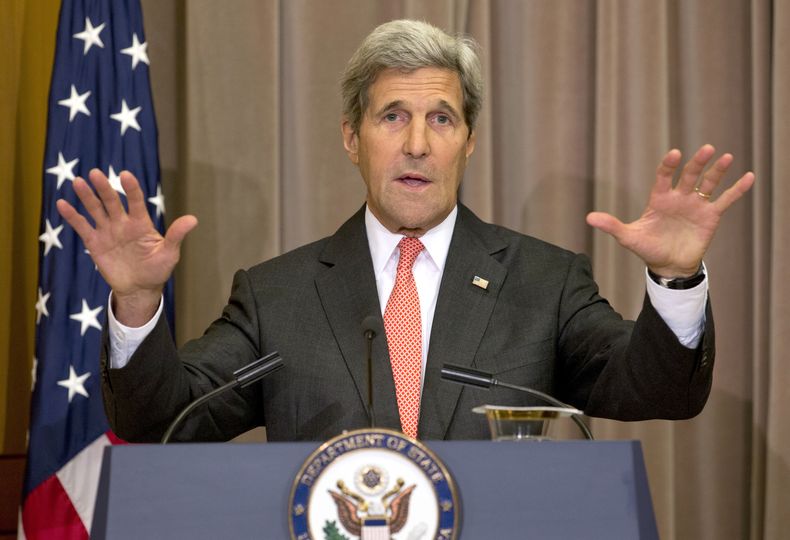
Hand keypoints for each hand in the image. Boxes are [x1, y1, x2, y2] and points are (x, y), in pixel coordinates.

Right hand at [56, 169, 197, 324]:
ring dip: (87, 196)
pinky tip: (62, 204)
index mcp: (141, 223)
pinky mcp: (95, 243)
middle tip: (96, 174)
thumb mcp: (169, 254)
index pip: (136, 202)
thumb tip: (193, 219)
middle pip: (112, 202)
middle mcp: (123, 223)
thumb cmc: (157, 270)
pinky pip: (82, 227)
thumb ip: (176, 236)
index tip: (126, 175)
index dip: (131, 189)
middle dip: (104, 188)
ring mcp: (108, 231)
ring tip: (78, 182)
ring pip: (96, 210)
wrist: (140, 288)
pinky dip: (72, 216)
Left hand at [586, 144, 754, 277]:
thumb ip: (611, 225)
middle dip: (696, 163)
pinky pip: (725, 200)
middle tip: (706, 149)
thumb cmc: (648, 248)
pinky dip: (737, 189)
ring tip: (726, 157)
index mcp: (659, 199)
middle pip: (689, 175)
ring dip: (717, 171)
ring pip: (708, 183)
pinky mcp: (710, 216)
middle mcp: (679, 197)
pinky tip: (748, 177)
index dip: (669, 166)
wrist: (668, 266)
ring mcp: (696, 205)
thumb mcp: (628, 237)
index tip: (675, 155)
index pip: (663, 177)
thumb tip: (588, 218)